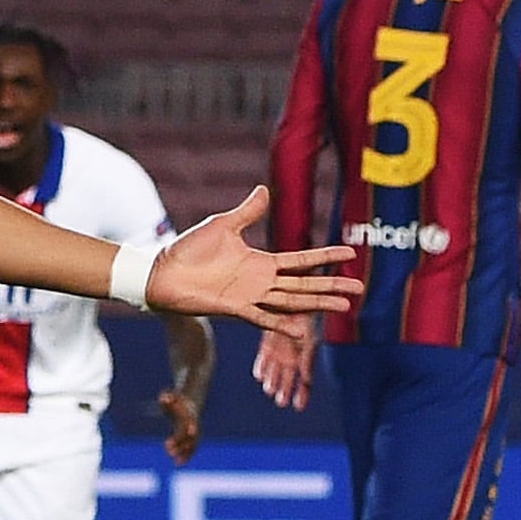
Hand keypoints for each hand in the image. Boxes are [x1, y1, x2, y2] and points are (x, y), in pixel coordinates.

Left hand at [143, 187, 360, 331]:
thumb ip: (248, 212)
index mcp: (261, 262)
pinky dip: (281, 324)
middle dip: (331, 285)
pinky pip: (262, 318)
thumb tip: (265, 190)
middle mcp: (260, 281)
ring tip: (343, 306)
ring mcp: (250, 296)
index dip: (325, 256)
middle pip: (304, 284)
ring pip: (291, 301)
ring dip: (316, 303)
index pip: (301, 260)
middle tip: (359, 288)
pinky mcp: (234, 308)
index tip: (350, 253)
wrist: (161, 272)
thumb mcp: (223, 225)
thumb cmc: (189, 249)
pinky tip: (302, 329)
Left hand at [156, 387, 203, 464]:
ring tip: (177, 463)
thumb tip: (164, 398)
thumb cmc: (177, 400)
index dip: (177, 437)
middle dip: (180, 446)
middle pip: (188, 438)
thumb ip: (167, 398)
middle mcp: (194, 425)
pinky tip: (179, 463)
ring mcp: (195, 431)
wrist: (191, 400)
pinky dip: (188, 455)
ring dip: (186, 454)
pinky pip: (193, 447)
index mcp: (188, 416)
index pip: (183, 428)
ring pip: (193, 445)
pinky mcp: (194, 436)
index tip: (168, 445)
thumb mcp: (170, 396)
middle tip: (169, 453)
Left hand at [254, 316, 317, 410]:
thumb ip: (306, 359)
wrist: (300, 294)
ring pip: (277, 366)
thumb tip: (305, 379)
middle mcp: (296, 350)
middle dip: (286, 388)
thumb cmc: (308, 316)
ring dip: (274, 379)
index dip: (303, 393)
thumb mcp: (309, 338)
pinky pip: (266, 352)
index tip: (298, 407)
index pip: (307, 377)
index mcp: (309, 351)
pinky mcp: (271, 334)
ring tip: (269, 391)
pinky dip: (262, 364)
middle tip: (281, 402)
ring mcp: (283, 343)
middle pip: (290, 374)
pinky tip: (258, 375)